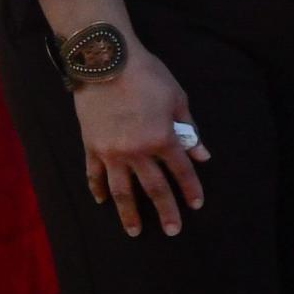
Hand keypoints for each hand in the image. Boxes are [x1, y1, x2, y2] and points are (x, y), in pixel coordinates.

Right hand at [70, 46, 210, 236]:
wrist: (107, 63)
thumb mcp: (177, 98)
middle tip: (173, 231)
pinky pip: (95, 175)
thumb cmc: (148, 76)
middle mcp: (137, 152)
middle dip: (165, 210)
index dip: (191, 188)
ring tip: (135, 231)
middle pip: (154, 187)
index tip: (196, 205)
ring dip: (129, 213)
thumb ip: (189, 129)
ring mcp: (111, 153)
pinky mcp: (91, 148)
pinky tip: (103, 201)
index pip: (181, 170)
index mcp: (162, 138)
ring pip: (122, 190)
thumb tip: (202, 154)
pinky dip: (99, 190)